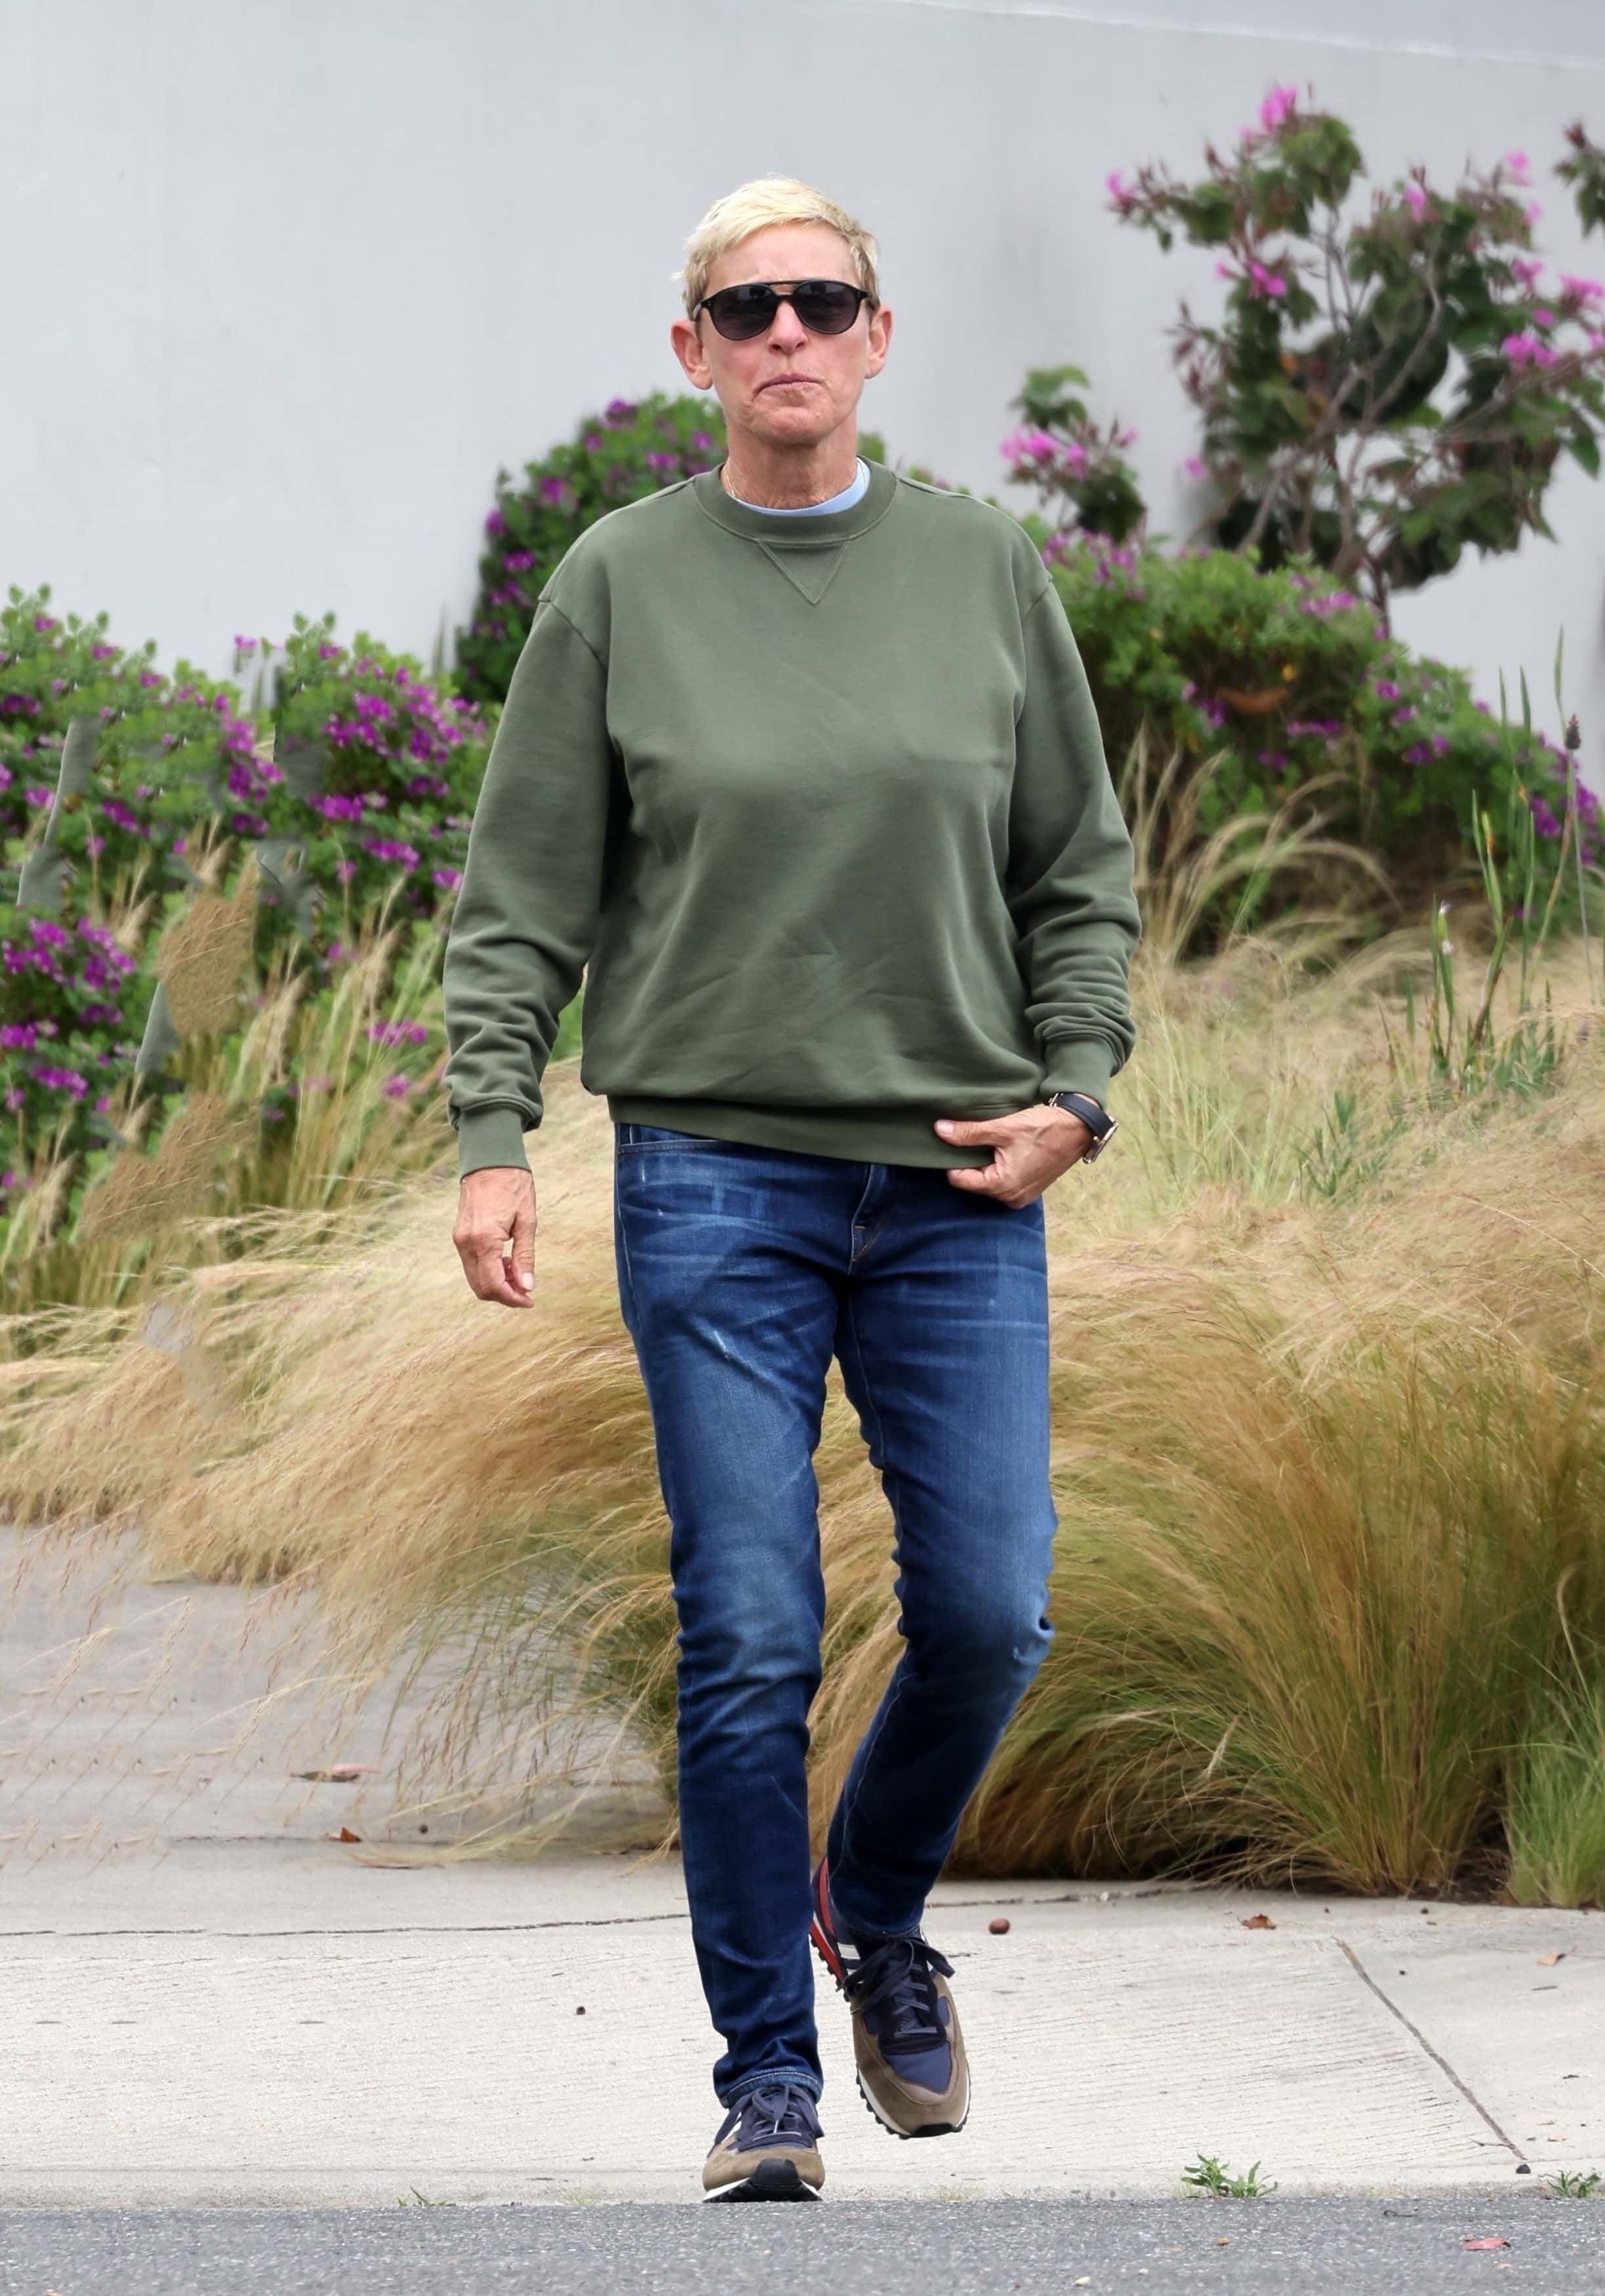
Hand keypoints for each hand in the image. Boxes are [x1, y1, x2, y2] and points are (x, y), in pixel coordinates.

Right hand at [453, 1165, 537, 1306]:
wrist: (490, 1160)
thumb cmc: (513, 1186)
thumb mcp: (527, 1221)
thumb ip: (525, 1256)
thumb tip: (527, 1286)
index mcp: (484, 1239)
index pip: (493, 1285)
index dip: (512, 1298)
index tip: (529, 1300)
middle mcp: (466, 1243)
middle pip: (480, 1287)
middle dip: (504, 1295)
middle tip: (526, 1290)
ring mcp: (459, 1239)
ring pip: (474, 1278)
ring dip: (496, 1283)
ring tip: (517, 1270)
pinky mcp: (458, 1235)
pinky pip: (471, 1264)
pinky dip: (487, 1270)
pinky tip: (504, 1260)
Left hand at [934, 1102, 1098, 1208]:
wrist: (1078, 1128)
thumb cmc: (1043, 1128)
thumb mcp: (1003, 1128)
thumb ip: (969, 1133)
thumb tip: (939, 1130)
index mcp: (1002, 1187)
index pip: (959, 1179)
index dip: (952, 1159)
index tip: (956, 1140)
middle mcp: (1011, 1198)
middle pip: (974, 1181)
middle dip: (970, 1161)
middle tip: (974, 1138)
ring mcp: (1022, 1196)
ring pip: (988, 1181)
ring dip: (985, 1164)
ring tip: (991, 1143)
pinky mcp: (1029, 1189)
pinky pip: (1003, 1182)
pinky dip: (999, 1167)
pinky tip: (1004, 1150)